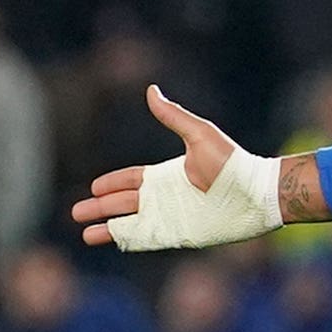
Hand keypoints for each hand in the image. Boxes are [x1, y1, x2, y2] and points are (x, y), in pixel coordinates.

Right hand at [71, 85, 287, 249]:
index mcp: (166, 176)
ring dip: (106, 228)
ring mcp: (170, 218)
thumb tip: (151, 90)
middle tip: (75, 213)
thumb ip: (173, 117)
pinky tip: (109, 242)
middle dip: (99, 208)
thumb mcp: (199, 135)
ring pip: (129, 224)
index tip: (92, 188)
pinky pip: (146, 238)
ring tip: (84, 233)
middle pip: (123, 204)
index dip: (110, 184)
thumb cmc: (232, 164)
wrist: (256, 195)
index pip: (130, 180)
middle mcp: (165, 198)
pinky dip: (126, 240)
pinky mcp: (179, 235)